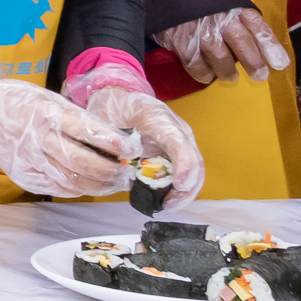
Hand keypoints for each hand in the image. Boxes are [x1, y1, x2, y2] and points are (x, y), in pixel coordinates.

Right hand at [0, 54, 131, 199]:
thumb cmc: (17, 102)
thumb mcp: (47, 99)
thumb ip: (75, 118)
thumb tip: (111, 138)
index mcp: (45, 114)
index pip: (84, 130)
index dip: (111, 142)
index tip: (131, 148)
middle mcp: (37, 139)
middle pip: (82, 163)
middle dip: (111, 171)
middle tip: (128, 171)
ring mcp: (29, 161)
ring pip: (72, 182)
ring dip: (99, 185)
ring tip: (115, 182)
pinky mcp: (24, 177)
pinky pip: (58, 188)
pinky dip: (79, 189)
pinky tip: (91, 185)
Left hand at [62, 51, 207, 203]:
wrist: (119, 96)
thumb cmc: (113, 106)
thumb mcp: (106, 118)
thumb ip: (113, 141)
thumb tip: (122, 167)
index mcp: (158, 117)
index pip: (178, 141)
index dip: (183, 164)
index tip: (179, 184)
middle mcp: (177, 129)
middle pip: (194, 161)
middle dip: (186, 187)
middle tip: (168, 204)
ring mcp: (181, 140)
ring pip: (195, 170)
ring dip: (185, 192)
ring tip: (166, 204)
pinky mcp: (177, 151)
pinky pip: (186, 173)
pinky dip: (179, 189)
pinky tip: (165, 199)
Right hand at [153, 7, 291, 84]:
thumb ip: (238, 18)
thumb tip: (258, 45)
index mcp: (232, 5)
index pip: (257, 26)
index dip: (270, 47)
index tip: (280, 64)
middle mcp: (219, 18)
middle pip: (243, 44)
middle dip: (254, 64)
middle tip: (259, 75)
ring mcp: (200, 31)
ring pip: (221, 60)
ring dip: (228, 72)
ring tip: (230, 77)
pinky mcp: (180, 41)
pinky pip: (197, 65)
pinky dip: (203, 73)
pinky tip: (206, 74)